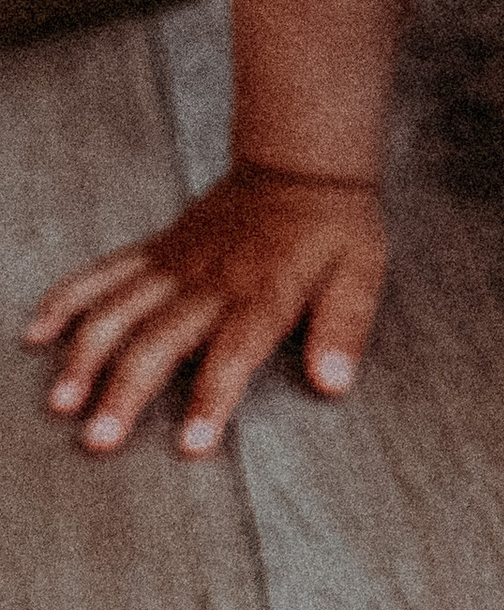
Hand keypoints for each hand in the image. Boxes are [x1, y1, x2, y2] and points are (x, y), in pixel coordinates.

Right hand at [21, 165, 386, 459]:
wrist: (300, 164)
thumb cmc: (333, 227)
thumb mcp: (360, 276)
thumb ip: (344, 329)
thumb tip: (334, 382)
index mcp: (262, 295)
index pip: (233, 354)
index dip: (212, 399)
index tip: (191, 445)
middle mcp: (210, 283)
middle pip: (158, 340)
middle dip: (125, 391)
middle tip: (99, 438)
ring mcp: (174, 265)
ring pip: (118, 310)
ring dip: (85, 356)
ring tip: (61, 402)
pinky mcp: (155, 252)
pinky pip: (102, 273)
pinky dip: (67, 300)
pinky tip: (37, 332)